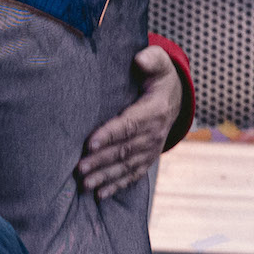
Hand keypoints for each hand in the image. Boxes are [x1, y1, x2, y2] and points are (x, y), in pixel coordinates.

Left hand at [76, 45, 184, 198]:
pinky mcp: (147, 157)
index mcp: (154, 111)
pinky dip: (117, 185)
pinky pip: (133, 174)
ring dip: (106, 176)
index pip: (129, 125)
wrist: (174, 98)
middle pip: (125, 149)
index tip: (89, 143)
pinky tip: (100, 195)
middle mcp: (154, 133)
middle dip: (101, 160)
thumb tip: (140, 58)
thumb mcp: (158, 63)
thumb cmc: (158, 76)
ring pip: (127, 165)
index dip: (109, 134)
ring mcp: (151, 148)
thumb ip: (151, 58)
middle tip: (79, 169)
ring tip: (85, 185)